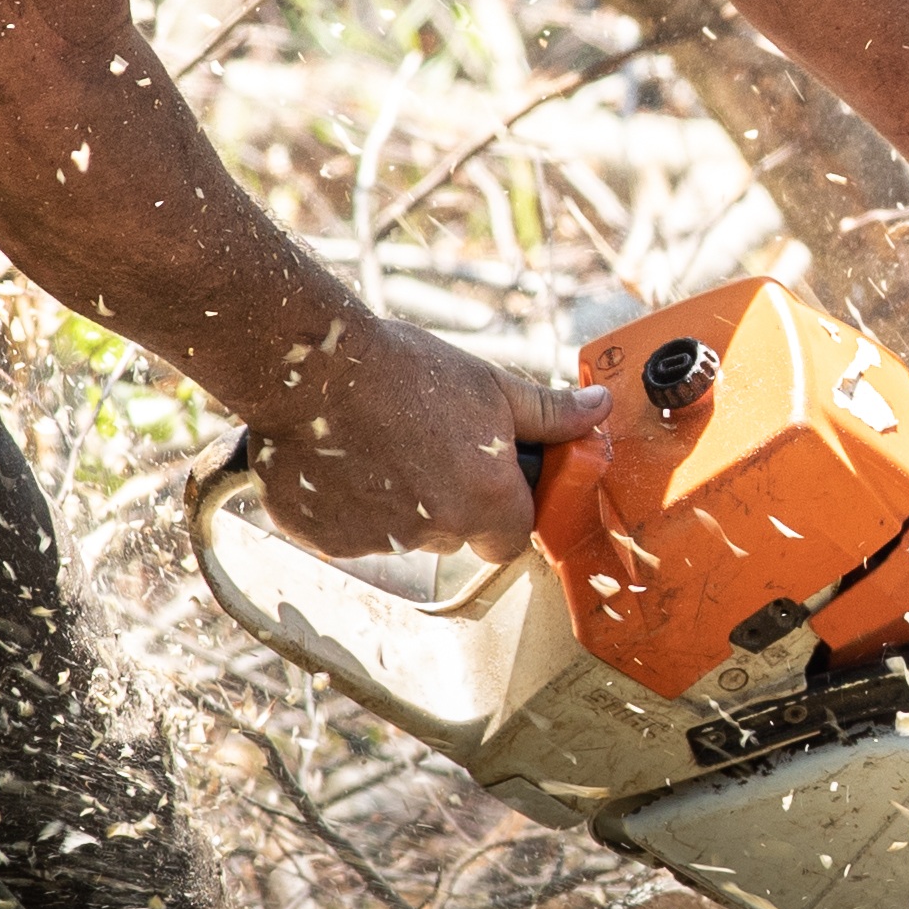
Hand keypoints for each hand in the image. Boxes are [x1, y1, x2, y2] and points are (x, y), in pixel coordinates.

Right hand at [253, 309, 600, 561]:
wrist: (309, 367)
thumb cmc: (403, 370)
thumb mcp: (490, 384)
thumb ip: (550, 413)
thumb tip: (599, 409)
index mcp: (484, 501)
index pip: (511, 540)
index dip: (505, 511)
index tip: (489, 478)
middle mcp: (433, 531)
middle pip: (454, 535)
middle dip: (447, 501)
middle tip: (427, 445)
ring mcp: (374, 541)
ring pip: (399, 534)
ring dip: (396, 502)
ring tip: (379, 441)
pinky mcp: (324, 539)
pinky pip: (346, 531)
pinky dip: (346, 503)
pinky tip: (341, 456)